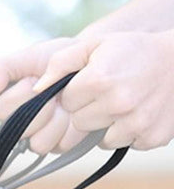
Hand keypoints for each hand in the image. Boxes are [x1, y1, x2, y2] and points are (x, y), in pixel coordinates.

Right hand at [0, 36, 88, 154]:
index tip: (36, 80)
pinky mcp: (58, 145)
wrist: (94, 63)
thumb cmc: (60, 57)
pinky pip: (59, 147)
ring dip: (57, 121)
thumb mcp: (29, 55)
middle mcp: (18, 124)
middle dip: (41, 107)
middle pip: (18, 130)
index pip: (0, 110)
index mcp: (6, 102)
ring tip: (66, 104)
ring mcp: (38, 136)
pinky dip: (72, 130)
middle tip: (55, 92)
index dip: (22, 95)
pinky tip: (75, 115)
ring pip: (38, 144)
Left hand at [36, 30, 173, 150]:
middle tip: (110, 92)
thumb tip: (36, 89)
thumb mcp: (98, 44)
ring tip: (125, 102)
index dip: (78, 92)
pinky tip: (140, 112)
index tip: (93, 82)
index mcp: (99, 79)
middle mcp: (117, 103)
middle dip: (89, 110)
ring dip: (108, 124)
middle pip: (80, 123)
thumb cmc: (136, 51)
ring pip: (100, 139)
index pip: (67, 101)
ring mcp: (136, 123)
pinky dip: (130, 132)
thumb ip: (62, 62)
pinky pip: (126, 144)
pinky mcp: (151, 137)